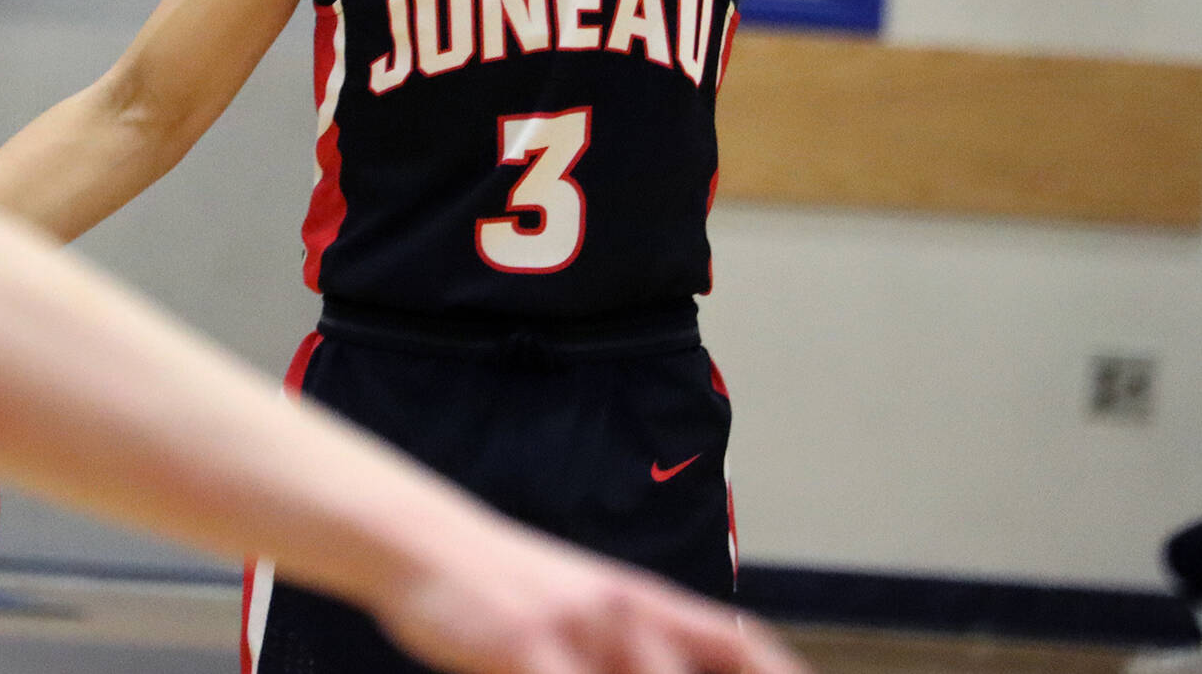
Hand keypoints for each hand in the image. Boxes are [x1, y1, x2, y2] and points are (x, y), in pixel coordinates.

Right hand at [375, 527, 806, 673]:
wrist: (421, 541)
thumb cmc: (500, 586)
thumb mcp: (576, 606)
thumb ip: (621, 644)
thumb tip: (654, 660)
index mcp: (641, 599)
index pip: (738, 644)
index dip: (781, 673)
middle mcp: (622, 612)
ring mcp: (577, 629)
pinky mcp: (528, 646)